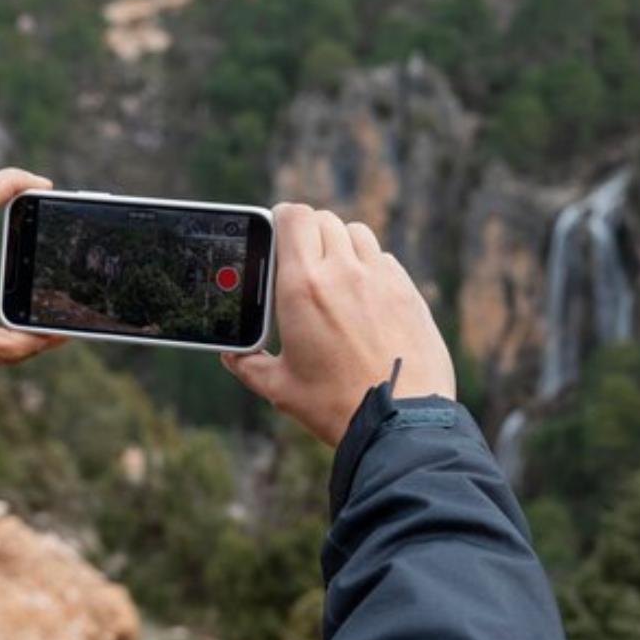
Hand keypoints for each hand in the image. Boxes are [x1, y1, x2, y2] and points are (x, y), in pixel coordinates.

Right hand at [222, 204, 454, 446]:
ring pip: (357, 234)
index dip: (282, 217)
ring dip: (341, 244)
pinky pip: (384, 260)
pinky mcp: (408, 292)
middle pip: (324, 220)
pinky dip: (370, 267)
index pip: (293, 216)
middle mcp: (343, 272)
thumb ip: (249, 365)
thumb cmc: (336, 406)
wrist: (400, 422)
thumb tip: (231, 355)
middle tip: (301, 259)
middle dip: (308, 233)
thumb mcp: (280, 388)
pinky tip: (364, 297)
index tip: (276, 230)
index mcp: (302, 287)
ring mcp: (381, 278)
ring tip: (334, 274)